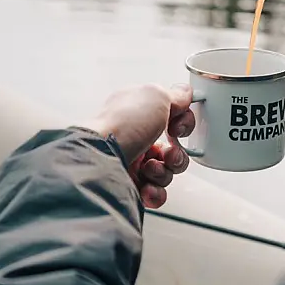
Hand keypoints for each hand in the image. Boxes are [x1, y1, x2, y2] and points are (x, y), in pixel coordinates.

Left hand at [80, 84, 194, 208]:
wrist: (98, 158)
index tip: (178, 128)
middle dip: (176, 154)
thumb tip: (185, 93)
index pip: (170, 118)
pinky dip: (155, 191)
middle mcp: (134, 136)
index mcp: (137, 112)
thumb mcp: (156, 96)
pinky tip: (147, 187)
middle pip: (171, 149)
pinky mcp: (127, 184)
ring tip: (149, 169)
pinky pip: (154, 192)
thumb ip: (175, 95)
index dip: (181, 125)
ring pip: (165, 172)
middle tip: (167, 154)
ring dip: (164, 172)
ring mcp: (130, 161)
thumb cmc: (123, 124)